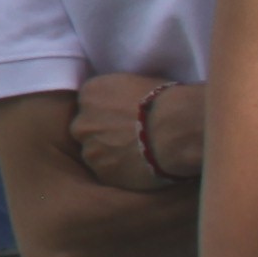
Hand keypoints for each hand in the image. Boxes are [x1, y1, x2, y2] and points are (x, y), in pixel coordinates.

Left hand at [72, 74, 188, 190]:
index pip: (89, 104)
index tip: (124, 118)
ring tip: (139, 155)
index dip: (108, 113)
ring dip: (111, 155)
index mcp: (90, 94)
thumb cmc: (165, 101)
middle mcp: (82, 122)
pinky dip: (122, 172)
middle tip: (129, 138)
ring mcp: (91, 150)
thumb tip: (124, 103)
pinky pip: (109, 173)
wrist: (175, 129)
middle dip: (104, 134)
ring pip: (96, 154)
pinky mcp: (104, 173)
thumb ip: (119, 94)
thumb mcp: (135, 82)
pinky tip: (141, 167)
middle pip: (87, 130)